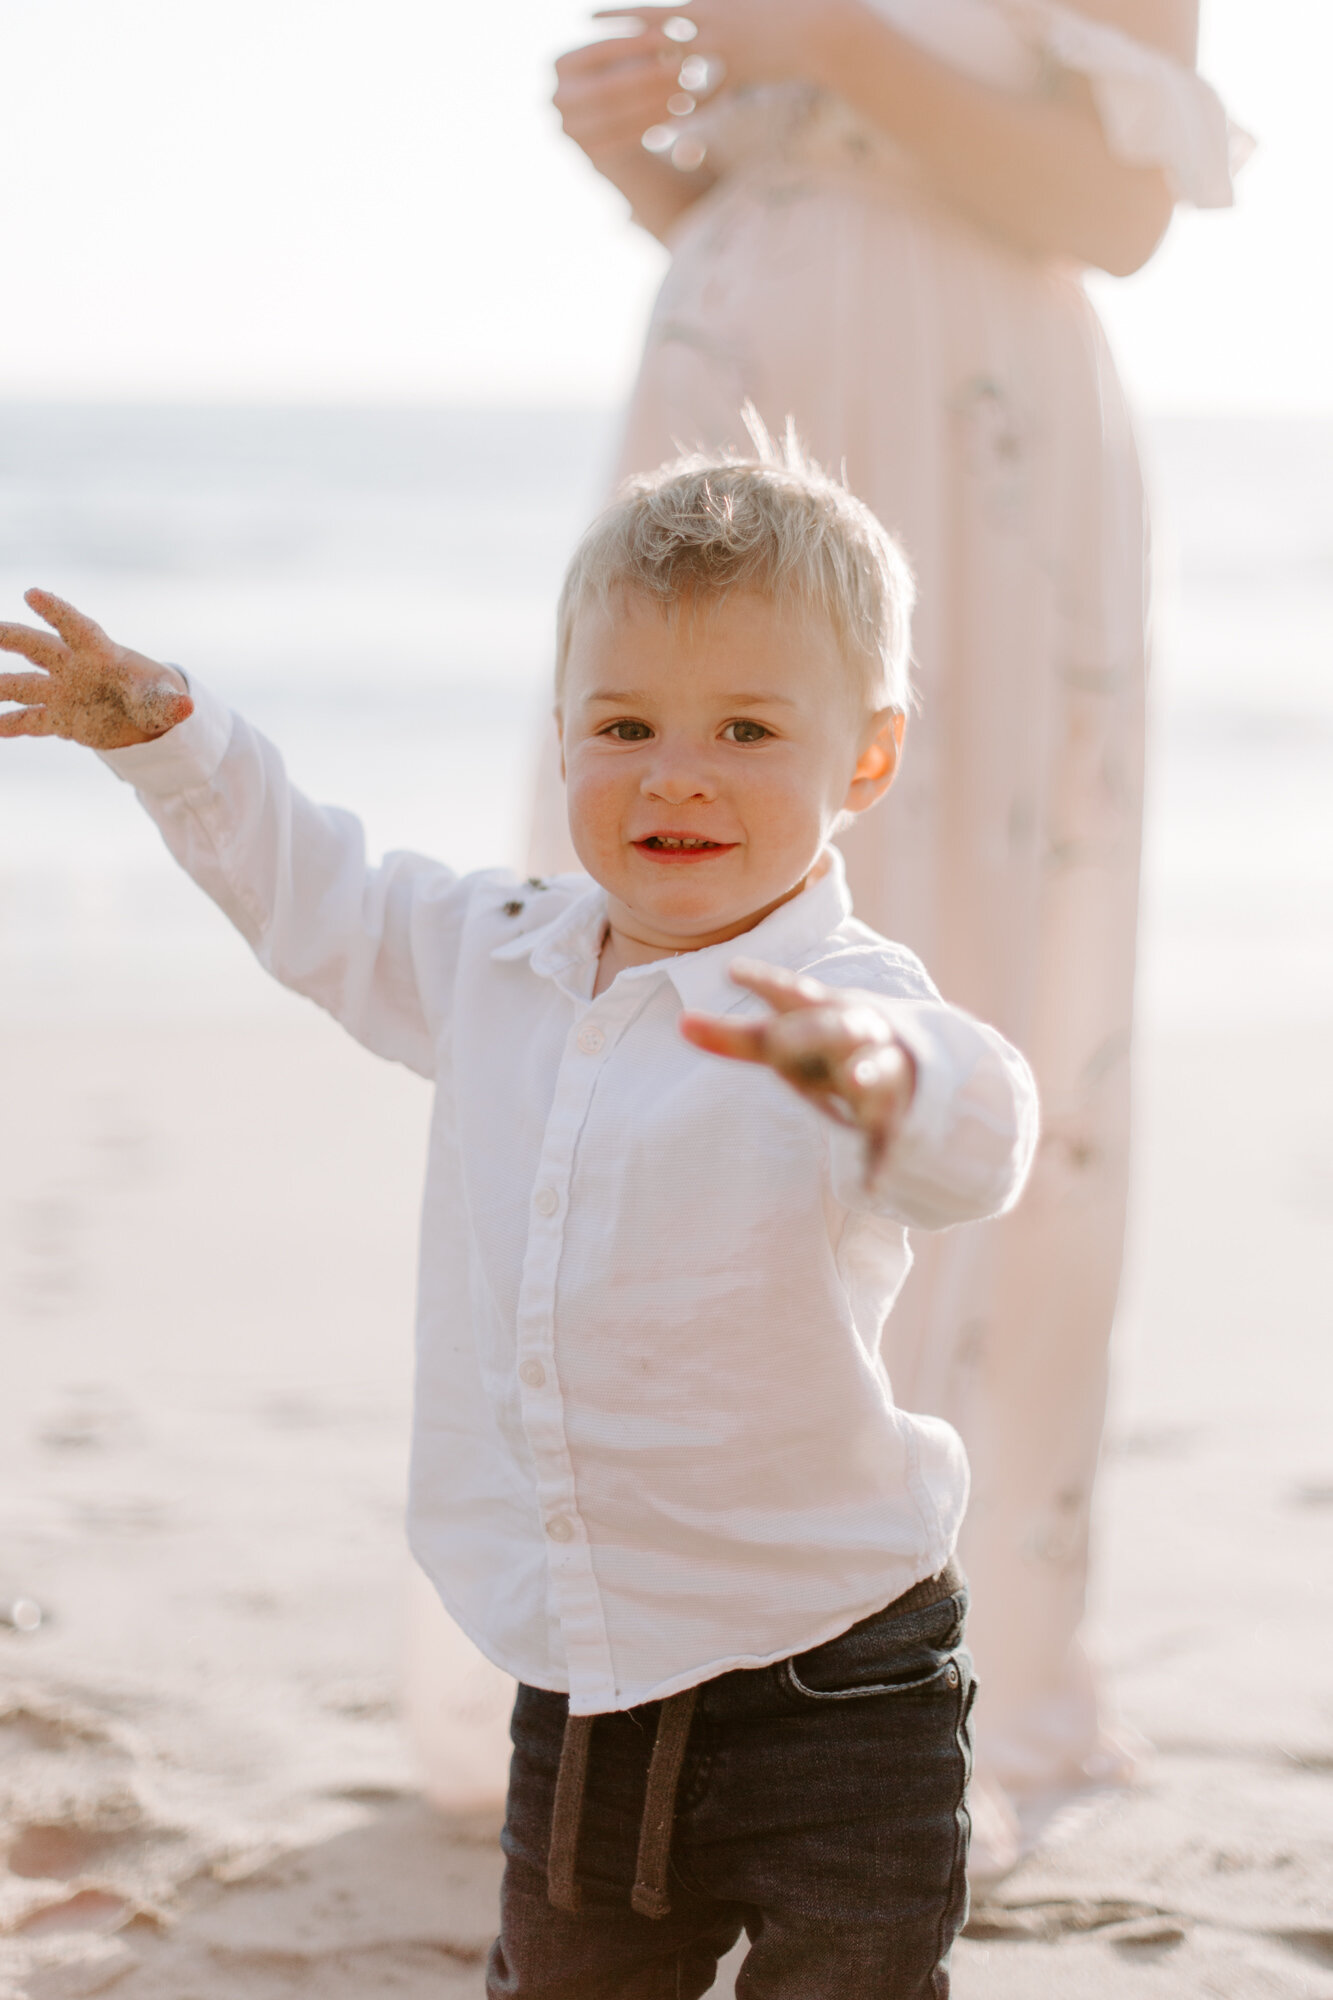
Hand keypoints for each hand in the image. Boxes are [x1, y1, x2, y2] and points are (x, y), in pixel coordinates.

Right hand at [0, 590, 191, 749]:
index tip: (32, 593)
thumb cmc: (153, 696)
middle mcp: (73, 668)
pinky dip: (11, 725)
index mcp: (101, 654)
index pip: (76, 627)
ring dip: (1, 685)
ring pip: (24, 684)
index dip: (56, 611)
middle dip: (12, 637)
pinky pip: (30, 720)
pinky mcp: (58, 718)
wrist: (143, 717)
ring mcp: (61, 692)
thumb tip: (187, 707)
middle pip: (37, 646)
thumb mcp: (163, 700)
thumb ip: (168, 703)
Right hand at [554, 32, 686, 167]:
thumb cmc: (622, 80)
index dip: (633, 44)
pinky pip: (623, 139)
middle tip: (680, 70)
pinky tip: (674, 113)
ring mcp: (571, 129)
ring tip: (683, 92)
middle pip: (606, 88)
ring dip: (653, 104)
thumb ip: (641, 46)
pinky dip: (650, 125)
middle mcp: (559, 98)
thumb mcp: (626, 58)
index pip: (599, 51)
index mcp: (561, 64)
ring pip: (616, 116)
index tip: (666, 38)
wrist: (609, 128)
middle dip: (646, 78)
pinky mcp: (590, 154)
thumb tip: (666, 36)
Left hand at [592, 0, 855, 93]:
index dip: (617, 14)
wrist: (818, 25)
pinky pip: (704, 98)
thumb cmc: (781, 7)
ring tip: (615, 97)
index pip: (650, 10)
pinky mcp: (738, 76)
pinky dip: (684, 110)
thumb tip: (686, 3)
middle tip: (586, 61)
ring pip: (673, 72)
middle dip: (619, 51)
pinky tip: (662, 125)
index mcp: (702, 3)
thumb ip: (709, 2)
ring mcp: (720, 54)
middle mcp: (706, 26)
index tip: (588, 17)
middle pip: (651, 41)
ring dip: (645, 86)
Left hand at [680, 958, 915, 1177]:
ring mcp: (883, 1073)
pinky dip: (881, 1162)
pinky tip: (871, 1187)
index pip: (794, 994)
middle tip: (779, 1040)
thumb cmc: (829, 1052)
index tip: (733, 970)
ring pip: (879, 1068)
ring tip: (856, 1079)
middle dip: (812, 1031)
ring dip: (869, 1072)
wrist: (914, 1070)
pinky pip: (890, 1139)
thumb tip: (680, 1021)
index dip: (767, 982)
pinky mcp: (896, 1117)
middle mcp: (860, 1035)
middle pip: (836, 1027)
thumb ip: (735, 1037)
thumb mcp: (786, 1042)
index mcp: (827, 1012)